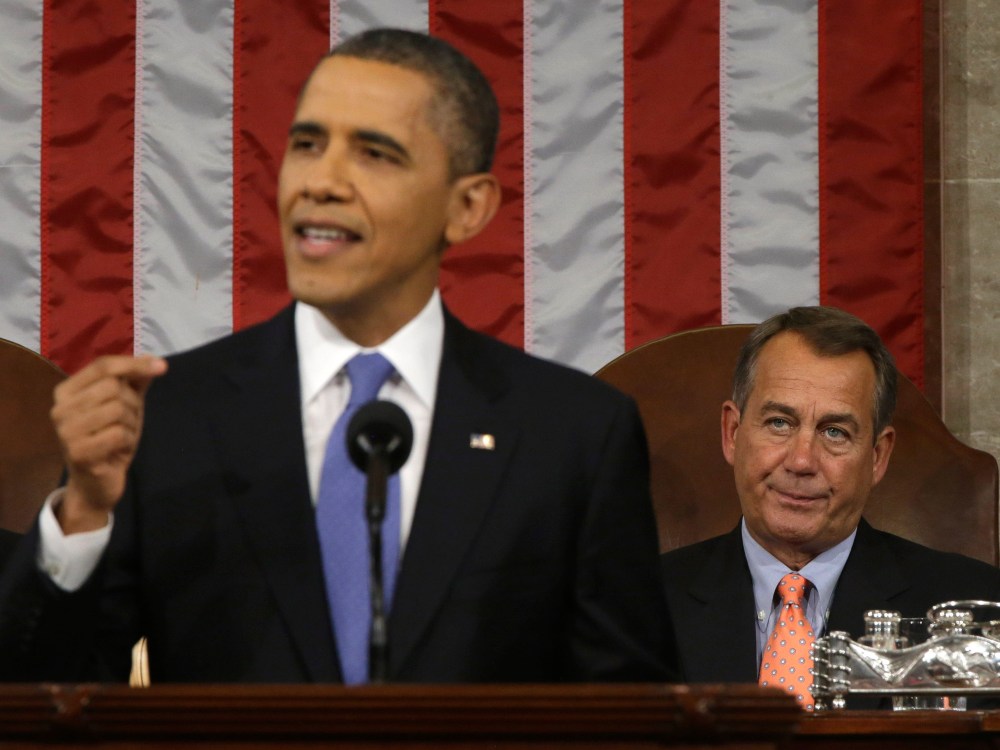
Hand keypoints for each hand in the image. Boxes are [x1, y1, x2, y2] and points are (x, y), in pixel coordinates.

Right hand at [50, 355, 167, 532]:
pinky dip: (128, 441)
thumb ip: (136, 381)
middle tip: (127, 423)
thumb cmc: (110, 438)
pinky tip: (118, 450)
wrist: (96, 482)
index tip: (162, 367)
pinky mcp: (77, 452)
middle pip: (113, 387)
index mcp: (67, 391)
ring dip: (131, 424)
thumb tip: (154, 360)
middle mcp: (60, 408)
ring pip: (117, 409)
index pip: (102, 366)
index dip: (133, 364)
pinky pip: (118, 434)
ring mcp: (65, 431)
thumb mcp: (126, 405)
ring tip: (121, 437)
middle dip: (133, 404)